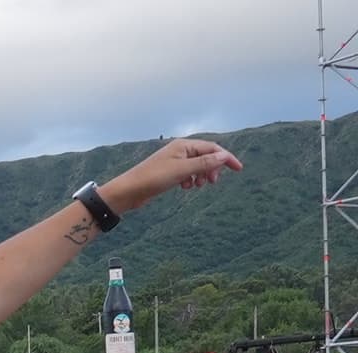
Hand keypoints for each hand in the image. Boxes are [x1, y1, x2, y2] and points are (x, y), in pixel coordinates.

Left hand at [102, 138, 241, 213]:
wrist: (128, 191)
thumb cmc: (153, 178)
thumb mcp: (182, 171)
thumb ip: (204, 163)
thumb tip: (224, 156)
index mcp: (184, 145)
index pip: (212, 148)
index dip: (226, 158)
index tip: (238, 169)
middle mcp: (179, 150)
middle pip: (206, 156)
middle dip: (213, 168)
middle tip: (212, 182)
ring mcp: (174, 161)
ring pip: (197, 166)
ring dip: (202, 175)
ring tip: (198, 186)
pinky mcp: (168, 173)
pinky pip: (187, 174)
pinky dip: (191, 180)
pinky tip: (186, 187)